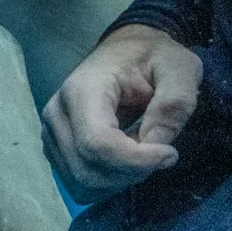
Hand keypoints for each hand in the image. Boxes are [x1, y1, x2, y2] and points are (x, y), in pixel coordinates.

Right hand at [39, 24, 201, 202]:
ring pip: (82, 181)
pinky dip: (107, 181)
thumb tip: (156, 145)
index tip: (171, 152)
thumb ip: (174, 103)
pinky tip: (125, 160)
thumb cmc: (154, 56)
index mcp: (84, 88)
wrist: (128, 48)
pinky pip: (78, 182)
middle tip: (160, 152)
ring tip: (142, 152)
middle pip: (89, 168)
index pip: (98, 143)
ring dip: (121, 178)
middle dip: (132, 172)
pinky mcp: (56, 145)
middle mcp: (58, 111)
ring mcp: (52, 130)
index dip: (137, 160)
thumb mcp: (180, 68)